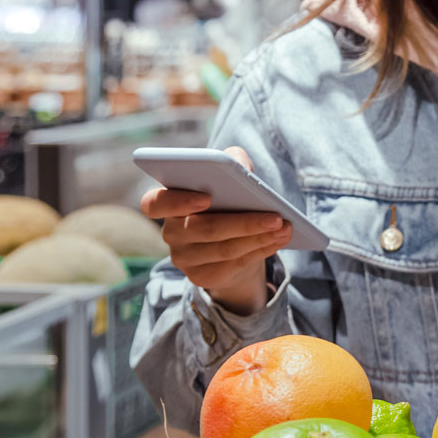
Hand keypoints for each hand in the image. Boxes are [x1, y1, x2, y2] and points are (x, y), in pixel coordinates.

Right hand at [140, 146, 292, 314]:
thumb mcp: (227, 181)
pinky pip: (233, 265)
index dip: (177, 201)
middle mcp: (170, 232)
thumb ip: (230, 162)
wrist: (231, 243)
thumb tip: (238, 161)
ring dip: (259, 238)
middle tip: (276, 217)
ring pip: (224, 249)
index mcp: (167, 203)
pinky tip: (278, 241)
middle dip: (244, 222)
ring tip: (284, 227)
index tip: (206, 197)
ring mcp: (184, 258)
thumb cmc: (225, 204)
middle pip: (204, 229)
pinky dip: (260, 251)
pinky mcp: (202, 276)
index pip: (153, 203)